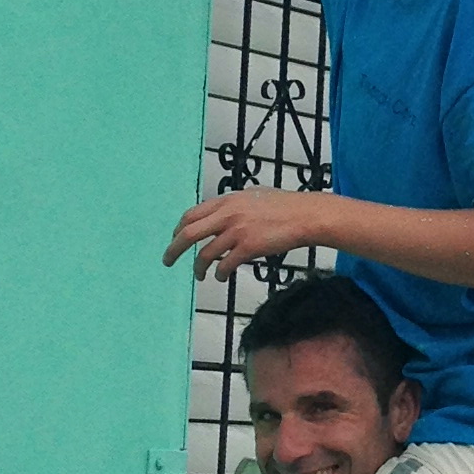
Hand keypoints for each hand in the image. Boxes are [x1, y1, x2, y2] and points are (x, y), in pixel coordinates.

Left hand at [164, 190, 319, 281]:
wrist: (305, 215)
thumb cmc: (284, 206)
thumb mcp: (252, 196)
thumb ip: (234, 205)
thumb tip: (222, 213)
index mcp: (226, 201)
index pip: (191, 215)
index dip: (179, 229)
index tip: (175, 239)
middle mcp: (227, 214)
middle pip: (189, 233)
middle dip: (173, 249)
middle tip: (167, 261)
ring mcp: (237, 231)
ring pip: (205, 253)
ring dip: (198, 267)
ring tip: (199, 275)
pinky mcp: (248, 247)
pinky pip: (225, 264)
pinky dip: (219, 273)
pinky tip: (220, 277)